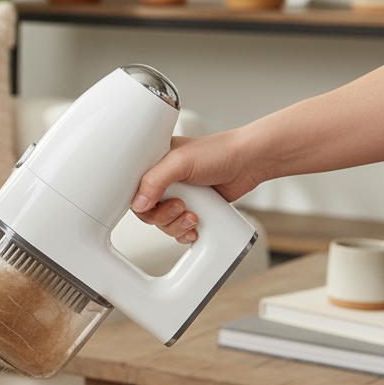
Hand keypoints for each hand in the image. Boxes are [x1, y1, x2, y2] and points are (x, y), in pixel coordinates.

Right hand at [131, 132, 259, 244]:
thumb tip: (138, 204)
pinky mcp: (193, 209)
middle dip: (164, 217)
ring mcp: (179, 197)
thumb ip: (155, 181)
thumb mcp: (180, 162)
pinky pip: (179, 229)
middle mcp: (164, 182)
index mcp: (154, 165)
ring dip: (177, 226)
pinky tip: (195, 226)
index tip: (156, 205)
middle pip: (148, 213)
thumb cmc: (219, 152)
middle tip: (180, 207)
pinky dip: (185, 232)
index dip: (143, 205)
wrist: (248, 162)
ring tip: (193, 216)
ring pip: (163, 224)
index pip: (135, 192)